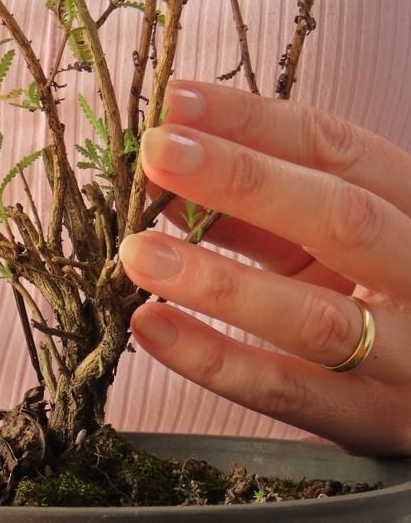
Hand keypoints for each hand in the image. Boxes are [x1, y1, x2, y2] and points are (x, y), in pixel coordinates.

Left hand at [119, 80, 410, 456]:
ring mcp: (406, 357)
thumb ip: (266, 208)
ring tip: (138, 251)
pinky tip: (150, 325)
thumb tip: (164, 175)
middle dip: (243, 181)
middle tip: (156, 154)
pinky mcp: (371, 421)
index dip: (253, 121)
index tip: (174, 101)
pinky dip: (212, 359)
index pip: (339, 149)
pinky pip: (284, 391)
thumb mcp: (336, 238)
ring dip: (219, 281)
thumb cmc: (375, 293)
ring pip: (314, 317)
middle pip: (341, 219)